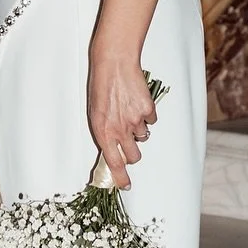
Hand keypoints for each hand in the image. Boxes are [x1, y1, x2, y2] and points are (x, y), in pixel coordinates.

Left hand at [87, 46, 156, 188]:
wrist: (114, 63)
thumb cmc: (101, 85)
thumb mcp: (95, 113)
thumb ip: (104, 132)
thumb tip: (112, 148)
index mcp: (103, 131)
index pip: (113, 163)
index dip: (120, 177)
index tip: (125, 185)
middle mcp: (120, 129)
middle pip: (134, 156)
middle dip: (132, 154)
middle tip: (129, 141)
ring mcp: (135, 120)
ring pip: (143, 137)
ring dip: (138, 129)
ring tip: (129, 110)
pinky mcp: (148, 110)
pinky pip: (151, 120)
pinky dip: (146, 114)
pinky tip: (137, 101)